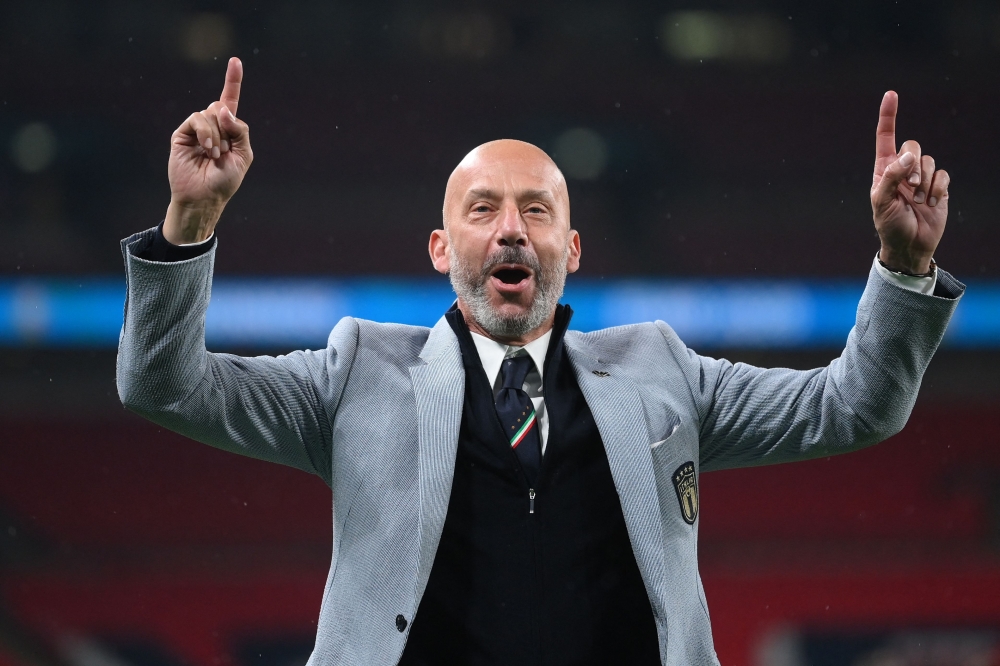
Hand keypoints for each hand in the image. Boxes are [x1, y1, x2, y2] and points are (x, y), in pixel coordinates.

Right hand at [164, 57, 252, 243]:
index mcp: (229, 129)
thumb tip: (223, 109)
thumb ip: (240, 130)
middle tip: (225, 151)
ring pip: (210, 113)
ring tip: (214, 155)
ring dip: (217, 135)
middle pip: (222, 106)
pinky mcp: (182, 133)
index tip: (235, 60)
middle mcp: (212, 125)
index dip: (233, 80)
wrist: (205, 197)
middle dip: (228, 127)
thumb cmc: (225, 180)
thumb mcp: (244, 155)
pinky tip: (207, 149)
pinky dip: (206, 133)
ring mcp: (196, 129)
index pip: (231, 100)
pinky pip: (197, 119)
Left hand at [871, 91, 948, 274]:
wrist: (910, 246)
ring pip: (930, 161)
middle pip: (913, 146)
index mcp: (883, 170)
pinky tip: (932, 204)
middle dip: (913, 163)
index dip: (888, 116)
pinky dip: (939, 188)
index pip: (885, 138)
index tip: (891, 94)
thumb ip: (891, 176)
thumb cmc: (889, 225)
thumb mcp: (882, 202)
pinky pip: (943, 175)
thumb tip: (908, 155)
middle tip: (911, 186)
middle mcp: (902, 170)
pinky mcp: (938, 187)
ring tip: (919, 201)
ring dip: (926, 181)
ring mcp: (921, 178)